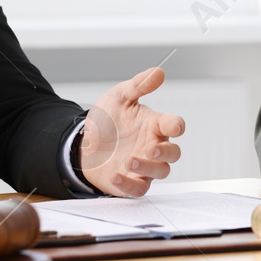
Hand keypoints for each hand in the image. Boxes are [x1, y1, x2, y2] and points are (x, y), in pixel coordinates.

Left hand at [81, 67, 184, 196]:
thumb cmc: (106, 121)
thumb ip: (138, 86)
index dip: (176, 125)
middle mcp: (153, 146)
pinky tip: (116, 175)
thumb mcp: (118, 98)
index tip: (173, 125)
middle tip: (150, 149)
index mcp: (154, 125)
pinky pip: (138, 189)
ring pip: (160, 172)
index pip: (174, 125)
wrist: (83, 144)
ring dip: (148, 168)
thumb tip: (159, 72)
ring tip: (129, 161)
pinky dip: (129, 184)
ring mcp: (143, 167)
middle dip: (165, 152)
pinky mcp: (131, 183)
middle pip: (173, 153)